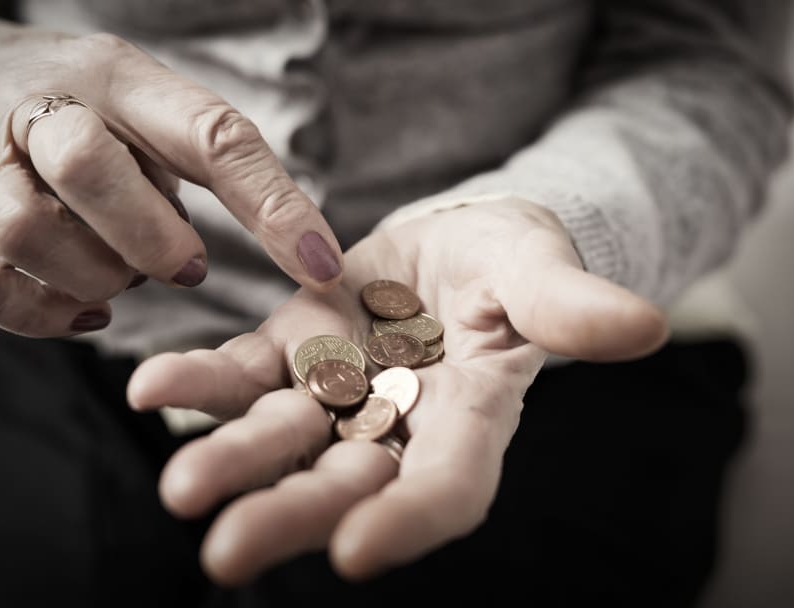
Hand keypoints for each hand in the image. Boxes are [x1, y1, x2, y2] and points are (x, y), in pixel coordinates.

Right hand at [0, 25, 341, 335]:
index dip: (271, 205)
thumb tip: (292, 250)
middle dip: (149, 237)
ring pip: (27, 232)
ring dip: (93, 278)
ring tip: (123, 280)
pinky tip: (82, 308)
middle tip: (186, 266)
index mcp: (117, 76)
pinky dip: (40, 315)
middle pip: (86, 165)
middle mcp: (39, 108)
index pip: (207, 132)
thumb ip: (207, 159)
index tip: (321, 266)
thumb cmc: (81, 107)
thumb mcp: (148, 104)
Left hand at [127, 197, 668, 583]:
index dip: (409, 519)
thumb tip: (642, 327)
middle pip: (346, 483)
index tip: (358, 552)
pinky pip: (242, 374)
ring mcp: (338, 392)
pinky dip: (199, 383)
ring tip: (178, 486)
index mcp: (471, 415)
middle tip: (225, 553)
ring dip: (229, 460)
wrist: (456, 241)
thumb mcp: (541, 270)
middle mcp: (397, 424)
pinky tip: (150, 387)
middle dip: (290, 515)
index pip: (447, 485)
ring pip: (282, 439)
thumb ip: (570, 306)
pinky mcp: (291, 352)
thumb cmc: (514, 260)